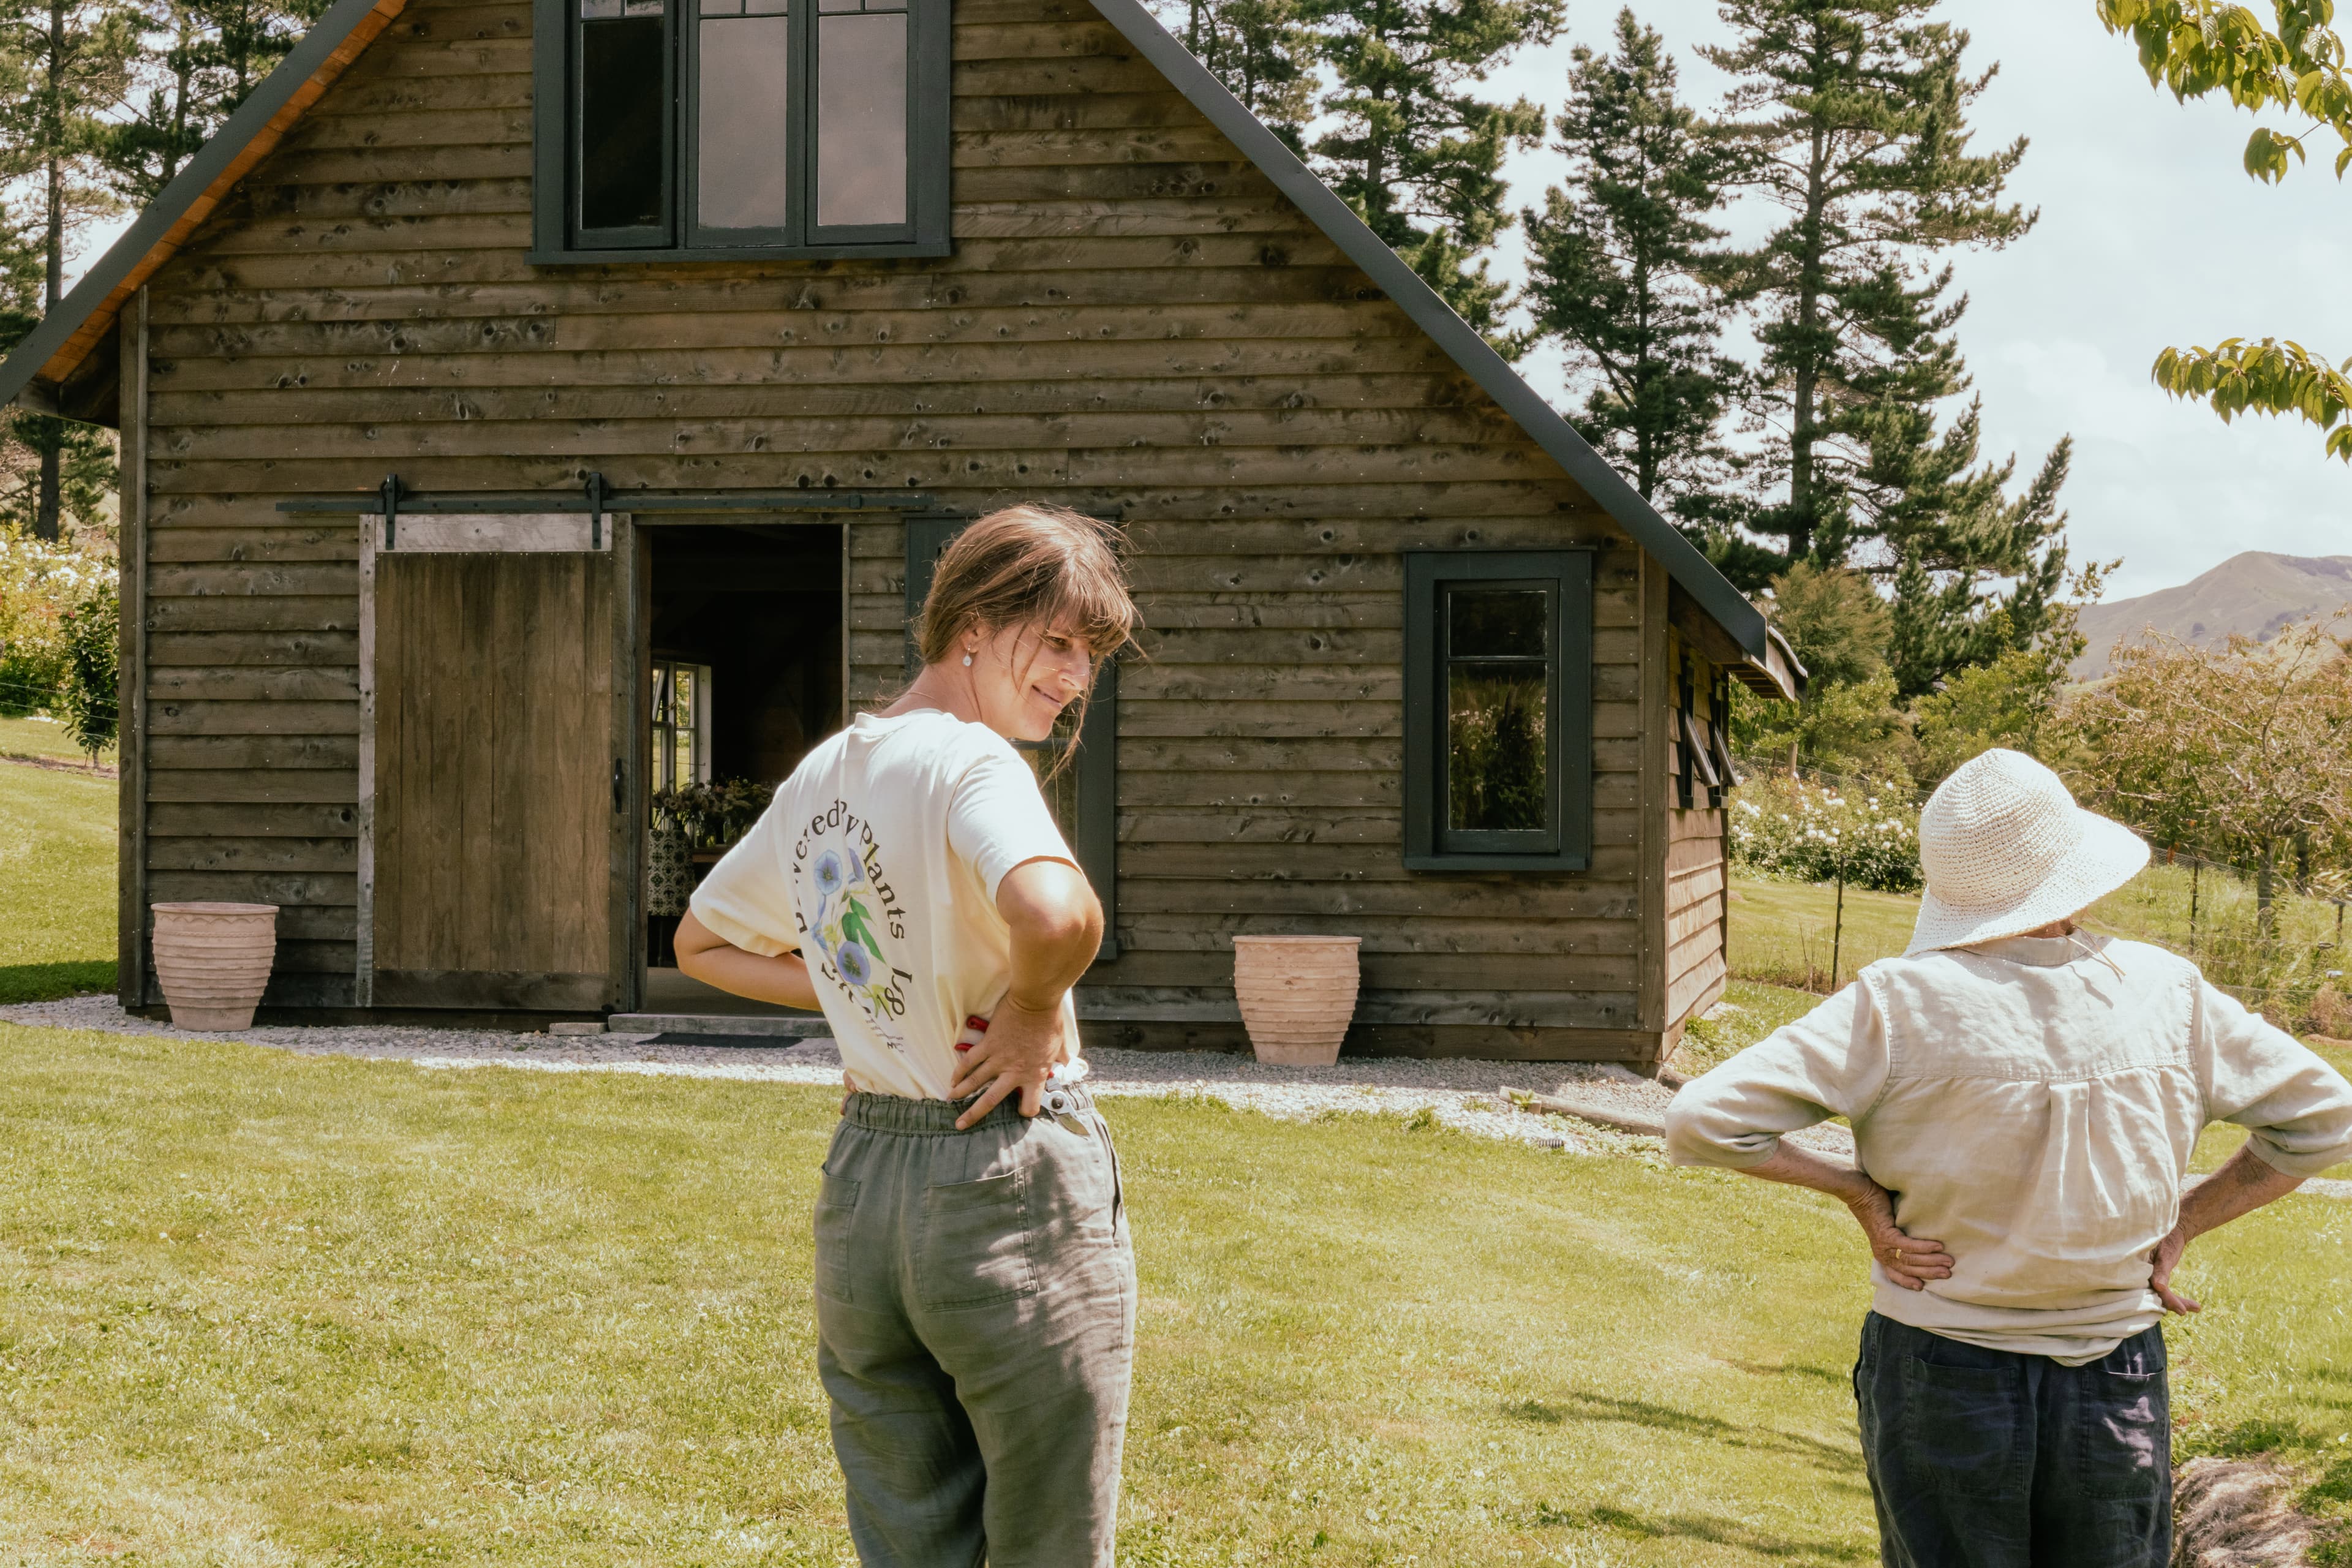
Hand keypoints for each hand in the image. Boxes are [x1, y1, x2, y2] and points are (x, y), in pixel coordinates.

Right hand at [948, 996, 1065, 1128]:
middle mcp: (1014, 1072)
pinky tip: (952, 1078)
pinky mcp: (988, 1044)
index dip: (1026, 1110)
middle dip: (973, 1115)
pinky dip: (959, 1070)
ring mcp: (998, 1059)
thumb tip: (1066, 1062)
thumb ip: (1059, 1059)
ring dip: (960, 1092)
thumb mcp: (1059, 1046)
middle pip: (989, 1100)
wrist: (1036, 1002)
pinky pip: (969, 1061)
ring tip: (950, 1100)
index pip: (1029, 1106)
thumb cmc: (1050, 1023)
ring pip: (974, 1081)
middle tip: (960, 1124)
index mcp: (1034, 1075)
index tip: (1022, 1108)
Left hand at [1840, 1178, 1954, 1290]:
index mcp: (1882, 1254)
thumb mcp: (1889, 1227)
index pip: (1895, 1274)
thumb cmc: (1877, 1207)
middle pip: (1909, 1269)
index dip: (1908, 1282)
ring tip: (1949, 1261)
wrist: (1860, 1193)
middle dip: (1930, 1273)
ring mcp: (1884, 1245)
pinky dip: (1925, 1247)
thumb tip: (1922, 1241)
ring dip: (1932, 1262)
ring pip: (1911, 1260)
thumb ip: (1901, 1237)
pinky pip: (1909, 1246)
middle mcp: (1882, 1253)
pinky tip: (1938, 1247)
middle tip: (1948, 1273)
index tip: (1922, 1287)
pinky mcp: (1887, 1235)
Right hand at [2148, 1223, 2200, 1313]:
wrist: (2171, 1228)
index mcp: (2139, 1269)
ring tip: (2196, 1307)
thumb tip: (2158, 1287)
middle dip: (2174, 1303)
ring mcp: (2146, 1276)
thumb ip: (2160, 1270)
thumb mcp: (2164, 1253)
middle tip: (2195, 1308)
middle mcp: (2140, 1275)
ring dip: (2177, 1302)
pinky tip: (2191, 1305)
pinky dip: (2174, 1297)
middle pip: (2155, 1295)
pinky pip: (2162, 1291)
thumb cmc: (2166, 1238)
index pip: (2152, 1289)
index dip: (2167, 1300)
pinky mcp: (2153, 1277)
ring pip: (2159, 1295)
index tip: (2182, 1310)